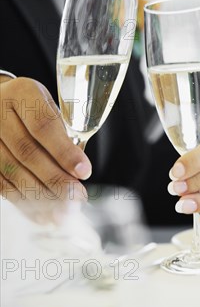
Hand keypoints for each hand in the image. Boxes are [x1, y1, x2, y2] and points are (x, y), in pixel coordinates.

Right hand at [0, 76, 91, 223]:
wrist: (0, 103)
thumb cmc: (32, 107)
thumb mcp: (49, 106)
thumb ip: (62, 132)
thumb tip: (78, 172)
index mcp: (22, 93)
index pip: (44, 125)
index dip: (64, 151)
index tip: (84, 171)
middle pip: (27, 152)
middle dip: (55, 179)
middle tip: (76, 198)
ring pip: (11, 172)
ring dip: (40, 196)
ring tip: (63, 213)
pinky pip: (1, 185)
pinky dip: (24, 202)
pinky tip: (43, 214)